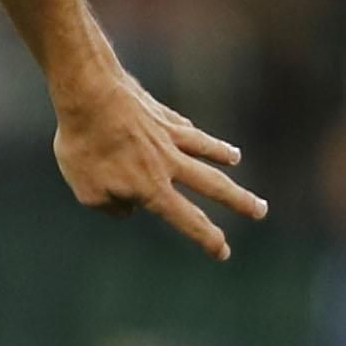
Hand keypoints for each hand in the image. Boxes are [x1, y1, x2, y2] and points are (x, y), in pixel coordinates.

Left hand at [53, 68, 265, 260]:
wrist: (89, 94)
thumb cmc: (84, 146)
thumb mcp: (87, 191)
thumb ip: (110, 208)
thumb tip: (129, 209)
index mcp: (152, 188)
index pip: (187, 220)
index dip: (207, 238)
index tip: (224, 252)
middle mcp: (168, 164)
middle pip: (213, 186)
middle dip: (239, 201)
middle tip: (262, 211)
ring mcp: (168, 135)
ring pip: (205, 149)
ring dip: (223, 155)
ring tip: (235, 159)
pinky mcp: (159, 113)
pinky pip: (182, 127)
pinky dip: (193, 133)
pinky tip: (196, 133)